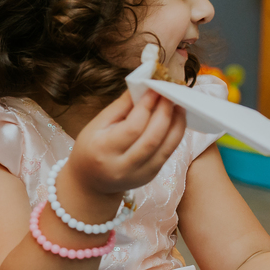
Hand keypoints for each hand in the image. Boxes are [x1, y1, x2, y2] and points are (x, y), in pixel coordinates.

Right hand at [71, 90, 186, 196]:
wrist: (90, 182)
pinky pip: (168, 153)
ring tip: (178, 105)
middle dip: (165, 112)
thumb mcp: (97, 125)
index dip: (147, 106)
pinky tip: (175, 120)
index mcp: (104, 150)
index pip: (132, 127)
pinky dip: (175, 134)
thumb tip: (142, 87)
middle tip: (170, 93)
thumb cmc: (90, 149)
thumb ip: (120, 107)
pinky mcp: (150, 176)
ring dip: (176, 123)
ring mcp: (139, 175)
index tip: (154, 88)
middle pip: (152, 138)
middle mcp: (122, 166)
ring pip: (166, 147)